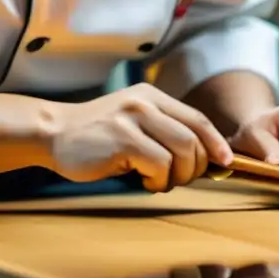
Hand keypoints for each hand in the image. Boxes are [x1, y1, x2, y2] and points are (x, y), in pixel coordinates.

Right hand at [46, 82, 232, 191]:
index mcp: (153, 96)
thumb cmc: (97, 136)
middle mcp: (146, 103)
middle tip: (178, 179)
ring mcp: (134, 118)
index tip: (225, 162)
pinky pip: (160, 164)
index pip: (198, 119)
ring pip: (182, 151)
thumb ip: (163, 130)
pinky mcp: (122, 139)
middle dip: (195, 166)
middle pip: (194, 138)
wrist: (53, 133)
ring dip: (178, 176)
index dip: (216, 142)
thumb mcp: (134, 121)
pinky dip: (158, 181)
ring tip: (160, 181)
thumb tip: (201, 158)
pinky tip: (144, 181)